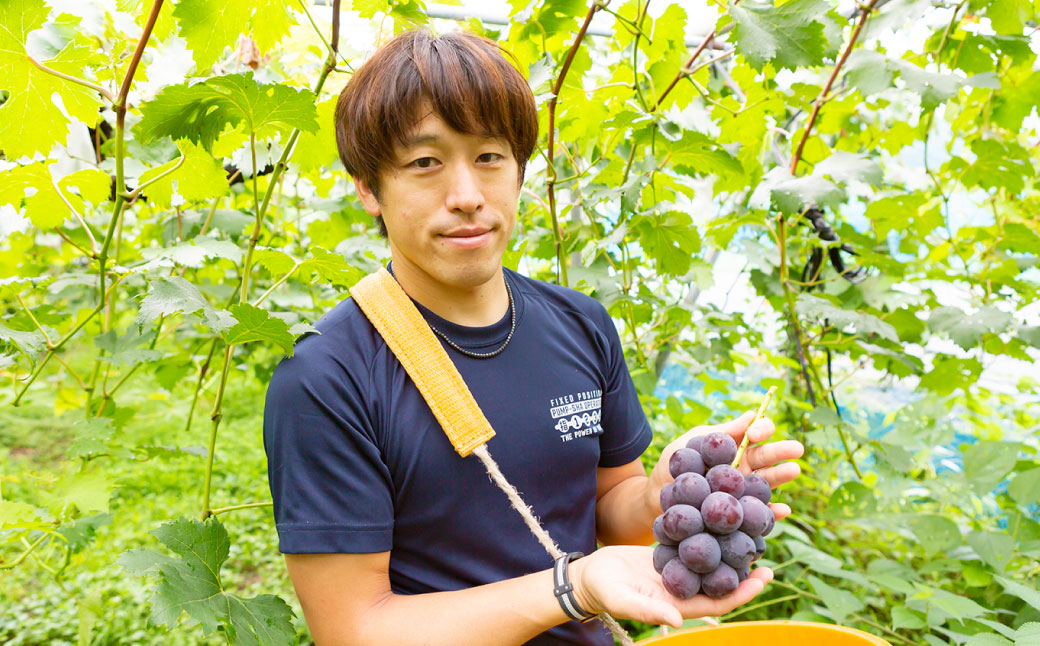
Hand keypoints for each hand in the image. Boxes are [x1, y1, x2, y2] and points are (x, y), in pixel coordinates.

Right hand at [571, 545, 773, 627]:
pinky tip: (717, 514)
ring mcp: (677, 569)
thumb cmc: (604, 592)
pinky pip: (694, 543)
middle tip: (767, 547)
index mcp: (679, 604)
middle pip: (722, 578)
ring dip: (729, 547)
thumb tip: (676, 619)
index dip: (743, 592)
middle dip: (745, 567)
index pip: (720, 601)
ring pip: (711, 559)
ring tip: (750, 528)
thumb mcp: (623, 601)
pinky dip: (708, 533)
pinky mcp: (669, 553)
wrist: (589, 576)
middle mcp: (684, 587)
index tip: (764, 577)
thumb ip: (649, 611)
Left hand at [649, 411, 803, 522]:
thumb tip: (750, 414)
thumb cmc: (673, 466)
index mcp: (732, 447)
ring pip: (766, 481)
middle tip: (797, 448)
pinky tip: (783, 509)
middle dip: (781, 451)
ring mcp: (742, 489)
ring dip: (781, 476)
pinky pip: (758, 513)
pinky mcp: (739, 512)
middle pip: (765, 457)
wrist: (657, 498)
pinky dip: (772, 512)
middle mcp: (742, 468)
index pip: (754, 433)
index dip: (760, 429)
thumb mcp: (691, 443)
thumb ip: (719, 434)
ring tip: (794, 470)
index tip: (755, 432)